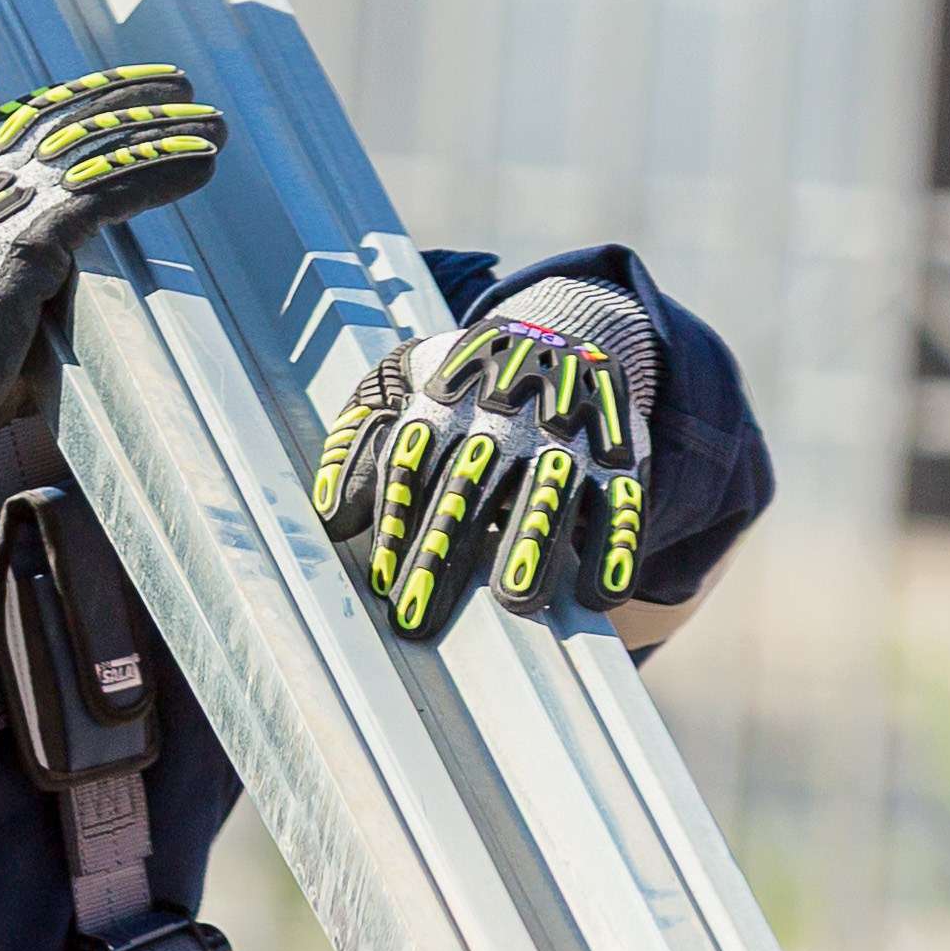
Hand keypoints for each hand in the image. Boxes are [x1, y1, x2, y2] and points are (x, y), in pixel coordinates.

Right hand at [0, 66, 223, 475]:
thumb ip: (24, 308)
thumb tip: (52, 335)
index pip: (30, 128)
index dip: (80, 101)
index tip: (124, 89)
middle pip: (69, 122)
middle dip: (130, 99)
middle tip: (182, 89)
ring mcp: (8, 214)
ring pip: (97, 150)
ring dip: (162, 133)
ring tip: (213, 125)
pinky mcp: (29, 244)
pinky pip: (108, 193)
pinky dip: (159, 175)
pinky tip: (200, 166)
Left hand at [312, 284, 653, 641]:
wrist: (555, 333)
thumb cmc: (456, 384)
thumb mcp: (397, 388)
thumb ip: (356, 445)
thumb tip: (330, 519)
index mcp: (442, 400)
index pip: (411, 463)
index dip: (397, 522)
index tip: (382, 582)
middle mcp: (503, 416)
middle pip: (469, 488)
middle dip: (443, 554)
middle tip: (419, 617)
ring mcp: (563, 435)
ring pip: (546, 492)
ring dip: (532, 544)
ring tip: (517, 601)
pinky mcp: (615, 456)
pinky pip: (619, 501)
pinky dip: (615, 546)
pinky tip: (600, 596)